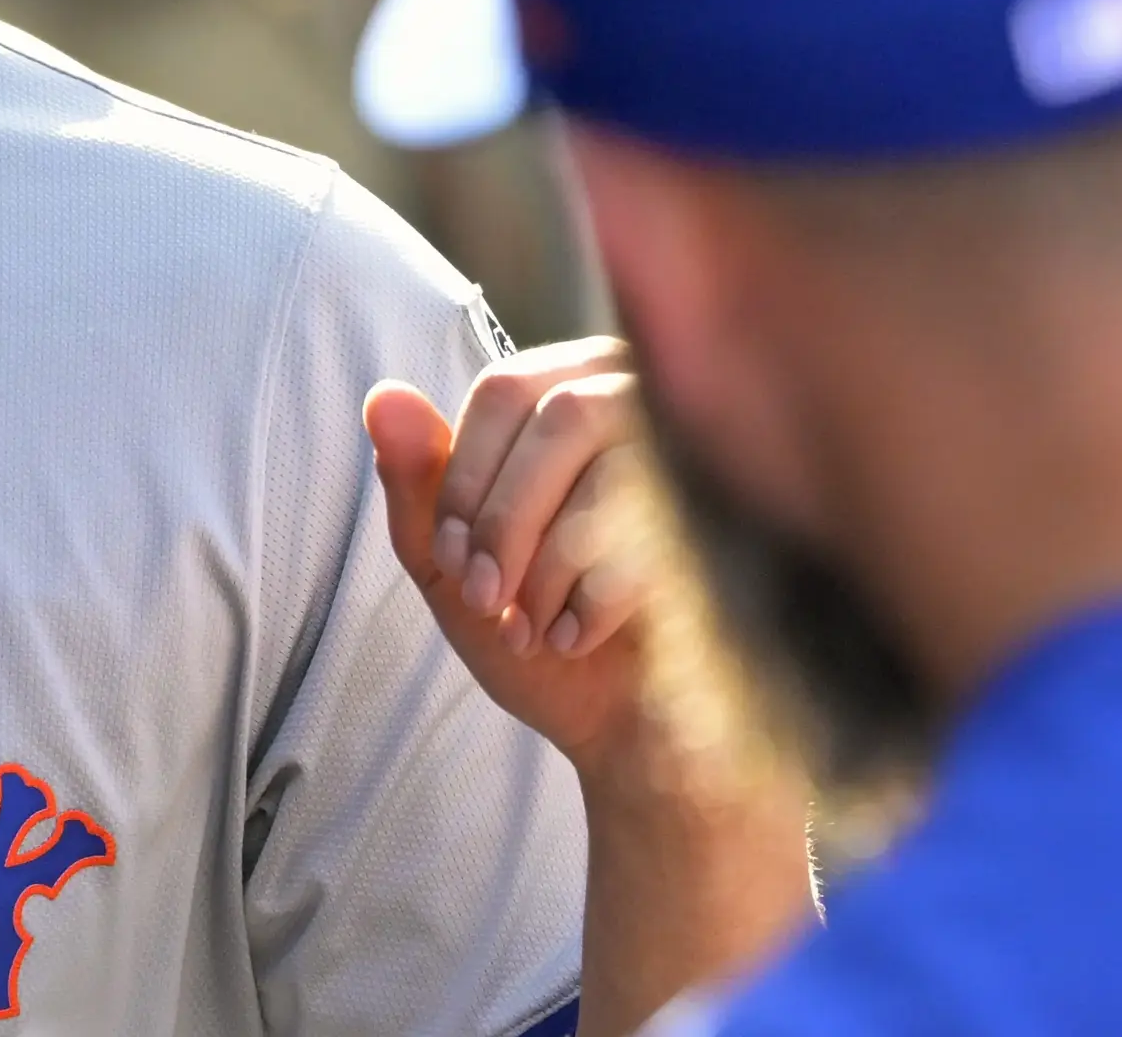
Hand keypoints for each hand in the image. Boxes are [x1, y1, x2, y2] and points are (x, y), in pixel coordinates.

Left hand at [365, 337, 662, 776]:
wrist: (631, 731)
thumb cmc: (539, 629)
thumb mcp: (451, 565)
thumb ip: (415, 483)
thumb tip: (383, 397)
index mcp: (577, 396)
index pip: (505, 390)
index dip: (463, 478)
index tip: (452, 560)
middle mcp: (653, 405)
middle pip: (555, 416)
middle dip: (503, 522)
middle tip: (488, 601)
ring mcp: (706, 460)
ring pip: (604, 465)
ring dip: (546, 563)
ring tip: (531, 627)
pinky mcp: (738, 528)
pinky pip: (654, 528)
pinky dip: (594, 596)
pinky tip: (576, 638)